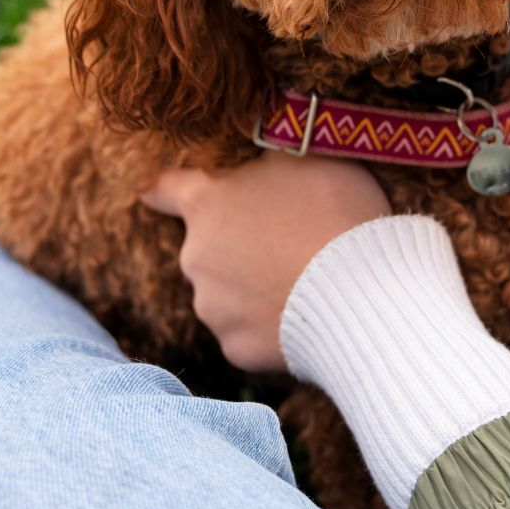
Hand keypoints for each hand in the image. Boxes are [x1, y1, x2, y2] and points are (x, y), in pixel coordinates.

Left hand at [141, 152, 389, 371]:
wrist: (361, 290)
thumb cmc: (336, 212)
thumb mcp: (307, 160)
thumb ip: (270, 161)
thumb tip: (262, 164)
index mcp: (208, 203)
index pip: (168, 189)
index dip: (162, 189)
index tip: (149, 192)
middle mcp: (196, 256)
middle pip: (210, 247)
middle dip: (240, 245)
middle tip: (289, 244)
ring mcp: (212, 307)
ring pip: (227, 293)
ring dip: (253, 287)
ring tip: (304, 281)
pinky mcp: (235, 348)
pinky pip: (248, 333)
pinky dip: (269, 326)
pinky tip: (304, 315)